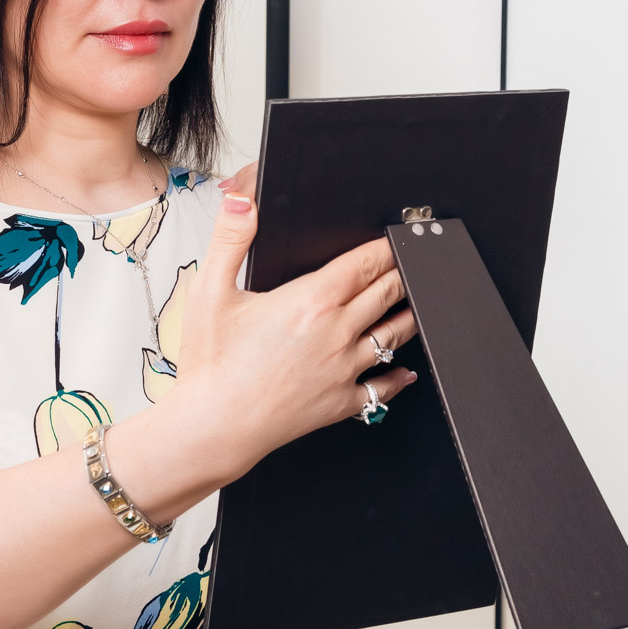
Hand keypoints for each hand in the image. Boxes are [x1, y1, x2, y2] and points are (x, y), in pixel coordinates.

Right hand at [175, 169, 417, 482]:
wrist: (214, 426)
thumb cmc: (211, 363)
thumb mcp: (210, 292)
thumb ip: (229, 240)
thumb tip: (242, 202)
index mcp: (311, 301)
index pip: (364, 263)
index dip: (386, 247)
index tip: (398, 237)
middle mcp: (337, 333)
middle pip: (387, 293)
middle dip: (403, 272)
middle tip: (414, 260)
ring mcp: (344, 369)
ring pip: (394, 334)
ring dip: (408, 314)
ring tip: (416, 301)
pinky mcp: (341, 402)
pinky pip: (382, 387)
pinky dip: (398, 376)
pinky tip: (405, 371)